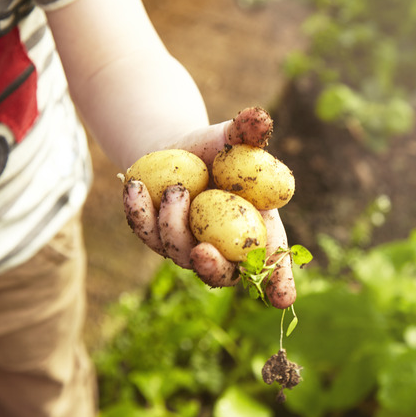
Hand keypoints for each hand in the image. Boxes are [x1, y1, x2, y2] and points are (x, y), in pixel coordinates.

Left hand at [122, 108, 295, 307]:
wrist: (179, 149)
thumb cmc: (217, 147)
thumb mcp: (232, 138)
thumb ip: (248, 132)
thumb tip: (261, 118)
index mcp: (256, 231)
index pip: (272, 263)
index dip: (279, 283)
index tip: (282, 298)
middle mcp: (224, 248)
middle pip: (222, 274)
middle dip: (212, 269)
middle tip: (202, 252)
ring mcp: (188, 247)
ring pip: (178, 252)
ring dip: (173, 224)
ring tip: (177, 188)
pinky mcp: (157, 237)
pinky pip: (145, 232)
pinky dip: (138, 212)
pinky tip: (133, 185)